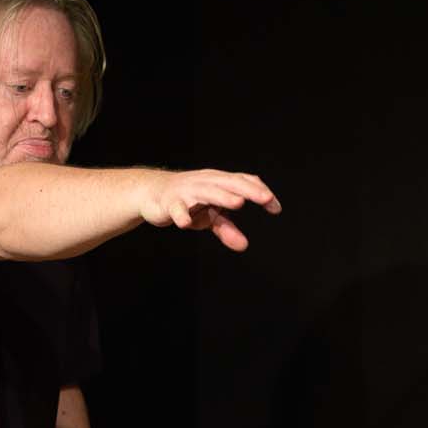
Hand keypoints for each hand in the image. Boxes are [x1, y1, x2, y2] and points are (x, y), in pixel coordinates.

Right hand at [139, 169, 281, 251]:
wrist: (151, 193)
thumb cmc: (187, 202)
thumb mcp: (209, 217)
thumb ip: (226, 228)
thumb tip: (243, 245)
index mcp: (218, 182)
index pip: (243, 182)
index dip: (260, 192)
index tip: (276, 208)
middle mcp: (205, 182)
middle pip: (229, 183)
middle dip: (248, 190)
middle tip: (266, 198)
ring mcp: (187, 191)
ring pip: (206, 192)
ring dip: (222, 196)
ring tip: (237, 203)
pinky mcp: (170, 202)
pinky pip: (177, 208)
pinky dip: (182, 214)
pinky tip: (187, 223)